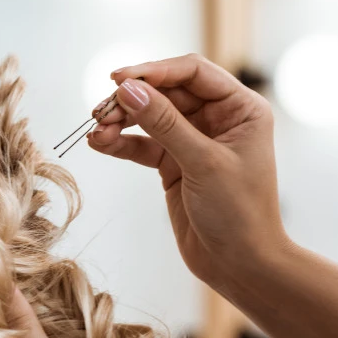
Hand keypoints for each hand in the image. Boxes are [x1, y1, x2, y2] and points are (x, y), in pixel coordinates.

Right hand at [87, 54, 289, 288]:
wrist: (241, 266)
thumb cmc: (239, 213)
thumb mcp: (202, 163)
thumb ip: (164, 123)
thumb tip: (128, 89)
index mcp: (241, 108)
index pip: (193, 72)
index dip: (155, 71)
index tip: (119, 79)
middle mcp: (219, 118)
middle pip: (167, 92)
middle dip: (132, 100)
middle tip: (100, 112)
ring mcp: (195, 141)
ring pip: (151, 117)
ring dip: (121, 122)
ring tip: (95, 131)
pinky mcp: (175, 164)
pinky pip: (143, 145)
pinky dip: (121, 144)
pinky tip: (100, 144)